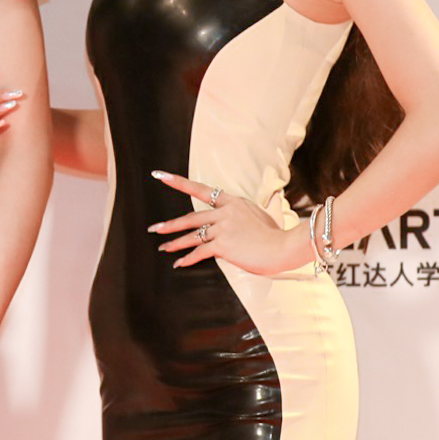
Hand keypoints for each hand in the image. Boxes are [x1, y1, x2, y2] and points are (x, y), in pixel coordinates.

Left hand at [147, 171, 306, 276]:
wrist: (284, 247)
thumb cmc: (276, 235)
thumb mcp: (264, 214)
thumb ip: (250, 211)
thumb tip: (259, 205)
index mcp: (232, 201)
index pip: (201, 189)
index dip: (178, 182)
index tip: (160, 176)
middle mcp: (225, 212)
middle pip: (191, 217)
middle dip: (170, 224)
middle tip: (154, 228)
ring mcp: (223, 227)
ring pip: (192, 235)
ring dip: (174, 243)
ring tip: (162, 247)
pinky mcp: (223, 244)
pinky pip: (200, 251)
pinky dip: (188, 259)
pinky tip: (178, 264)